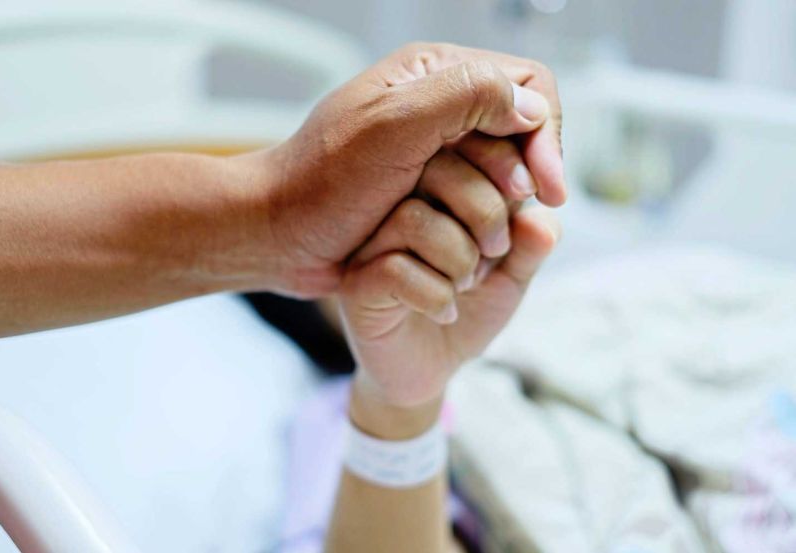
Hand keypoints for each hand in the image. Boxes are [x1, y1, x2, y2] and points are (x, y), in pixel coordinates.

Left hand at [250, 42, 563, 296]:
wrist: (279, 235)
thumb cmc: (324, 181)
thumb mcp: (394, 127)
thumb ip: (466, 97)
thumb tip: (532, 106)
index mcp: (433, 74)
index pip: (526, 84)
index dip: (546, 135)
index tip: (547, 189)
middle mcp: (439, 108)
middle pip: (521, 134)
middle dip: (524, 176)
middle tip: (516, 212)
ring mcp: (434, 152)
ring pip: (503, 177)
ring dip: (503, 211)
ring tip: (488, 244)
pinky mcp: (428, 194)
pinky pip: (478, 207)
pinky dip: (481, 231)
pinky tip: (473, 254)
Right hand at [338, 150, 560, 409]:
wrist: (430, 371)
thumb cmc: (468, 311)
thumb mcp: (511, 277)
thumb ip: (528, 246)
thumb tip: (542, 217)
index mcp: (432, 191)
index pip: (463, 147)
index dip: (502, 170)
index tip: (520, 209)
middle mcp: (395, 207)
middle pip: (436, 171)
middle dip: (485, 213)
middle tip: (495, 254)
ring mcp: (370, 245)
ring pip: (414, 219)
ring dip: (459, 258)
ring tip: (466, 285)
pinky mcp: (356, 285)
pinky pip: (396, 270)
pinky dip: (436, 295)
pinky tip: (445, 313)